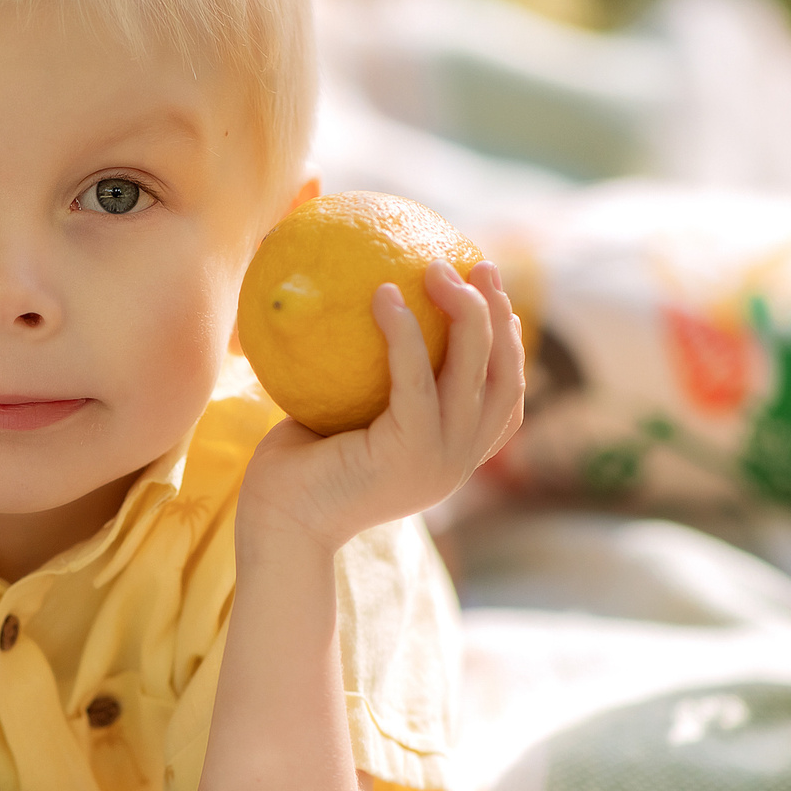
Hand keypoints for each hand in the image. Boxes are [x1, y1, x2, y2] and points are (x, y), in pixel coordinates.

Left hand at [239, 259, 524, 556]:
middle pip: (503, 377)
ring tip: (436, 267)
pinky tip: (385, 294)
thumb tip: (360, 307)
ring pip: (472, 372)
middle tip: (480, 263)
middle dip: (500, 314)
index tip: (497, 299)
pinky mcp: (409, 454)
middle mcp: (457, 462)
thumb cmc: (298, 471)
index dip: (511, 346)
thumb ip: (366, 378)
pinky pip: (414, 379)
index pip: (504, 399)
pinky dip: (404, 333)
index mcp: (451, 458)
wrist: (279, 527)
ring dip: (464, 310)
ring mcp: (439, 461)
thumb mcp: (343, 417)